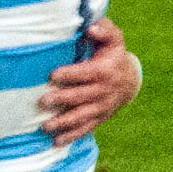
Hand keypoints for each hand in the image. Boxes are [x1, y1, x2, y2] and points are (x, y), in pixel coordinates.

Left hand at [40, 17, 140, 146]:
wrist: (130, 79)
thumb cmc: (112, 55)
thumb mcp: (114, 39)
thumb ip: (104, 30)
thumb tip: (92, 28)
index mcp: (104, 71)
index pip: (87, 73)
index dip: (70, 75)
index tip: (53, 75)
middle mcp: (103, 91)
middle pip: (81, 97)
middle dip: (62, 99)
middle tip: (42, 101)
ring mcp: (101, 107)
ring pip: (82, 116)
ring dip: (64, 123)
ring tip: (45, 126)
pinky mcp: (99, 118)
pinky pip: (85, 128)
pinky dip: (71, 136)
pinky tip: (56, 143)